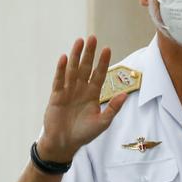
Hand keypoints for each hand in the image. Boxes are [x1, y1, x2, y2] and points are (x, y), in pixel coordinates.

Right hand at [37, 36, 127, 162]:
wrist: (64, 143)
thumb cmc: (84, 134)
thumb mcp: (102, 122)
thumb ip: (113, 108)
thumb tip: (125, 94)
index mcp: (93, 94)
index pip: (99, 74)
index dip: (103, 62)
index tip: (107, 48)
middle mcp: (81, 89)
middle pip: (86, 67)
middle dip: (89, 53)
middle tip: (92, 38)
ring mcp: (68, 91)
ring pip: (73, 70)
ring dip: (76, 56)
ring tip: (79, 41)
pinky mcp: (56, 96)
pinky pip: (59, 80)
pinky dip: (61, 69)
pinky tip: (65, 58)